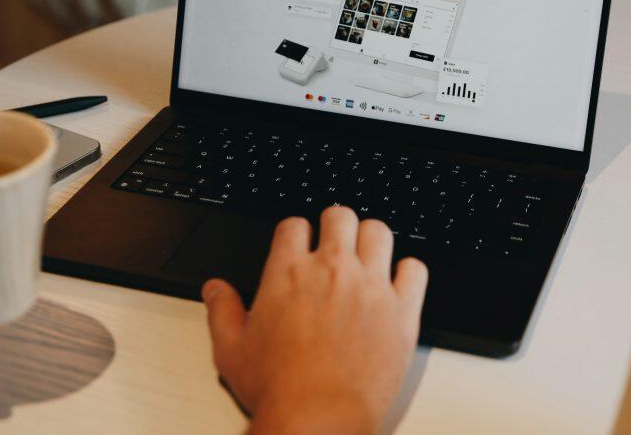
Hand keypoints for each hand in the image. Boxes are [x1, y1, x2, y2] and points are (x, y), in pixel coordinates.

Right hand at [203, 206, 427, 434]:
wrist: (318, 419)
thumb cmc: (278, 389)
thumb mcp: (232, 350)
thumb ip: (222, 311)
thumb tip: (215, 289)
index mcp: (288, 273)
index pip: (295, 225)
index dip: (296, 232)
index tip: (299, 244)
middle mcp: (332, 270)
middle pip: (340, 216)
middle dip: (335, 224)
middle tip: (335, 241)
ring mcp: (370, 287)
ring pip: (379, 232)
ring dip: (371, 239)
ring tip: (366, 254)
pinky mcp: (402, 310)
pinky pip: (415, 270)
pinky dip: (408, 271)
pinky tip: (398, 282)